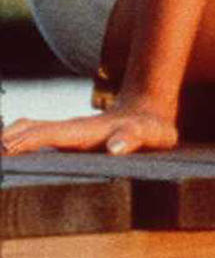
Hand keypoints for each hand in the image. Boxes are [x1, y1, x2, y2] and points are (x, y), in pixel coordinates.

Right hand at [2, 99, 177, 156]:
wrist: (149, 112)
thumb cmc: (150, 128)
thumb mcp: (150, 134)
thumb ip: (133, 138)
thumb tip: (116, 148)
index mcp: (83, 131)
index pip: (46, 135)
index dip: (24, 142)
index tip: (4, 150)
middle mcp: (69, 129)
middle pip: (28, 130)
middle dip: (5, 141)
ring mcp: (66, 131)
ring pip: (28, 129)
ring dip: (6, 138)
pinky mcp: (66, 136)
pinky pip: (34, 135)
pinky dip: (15, 140)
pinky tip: (7, 152)